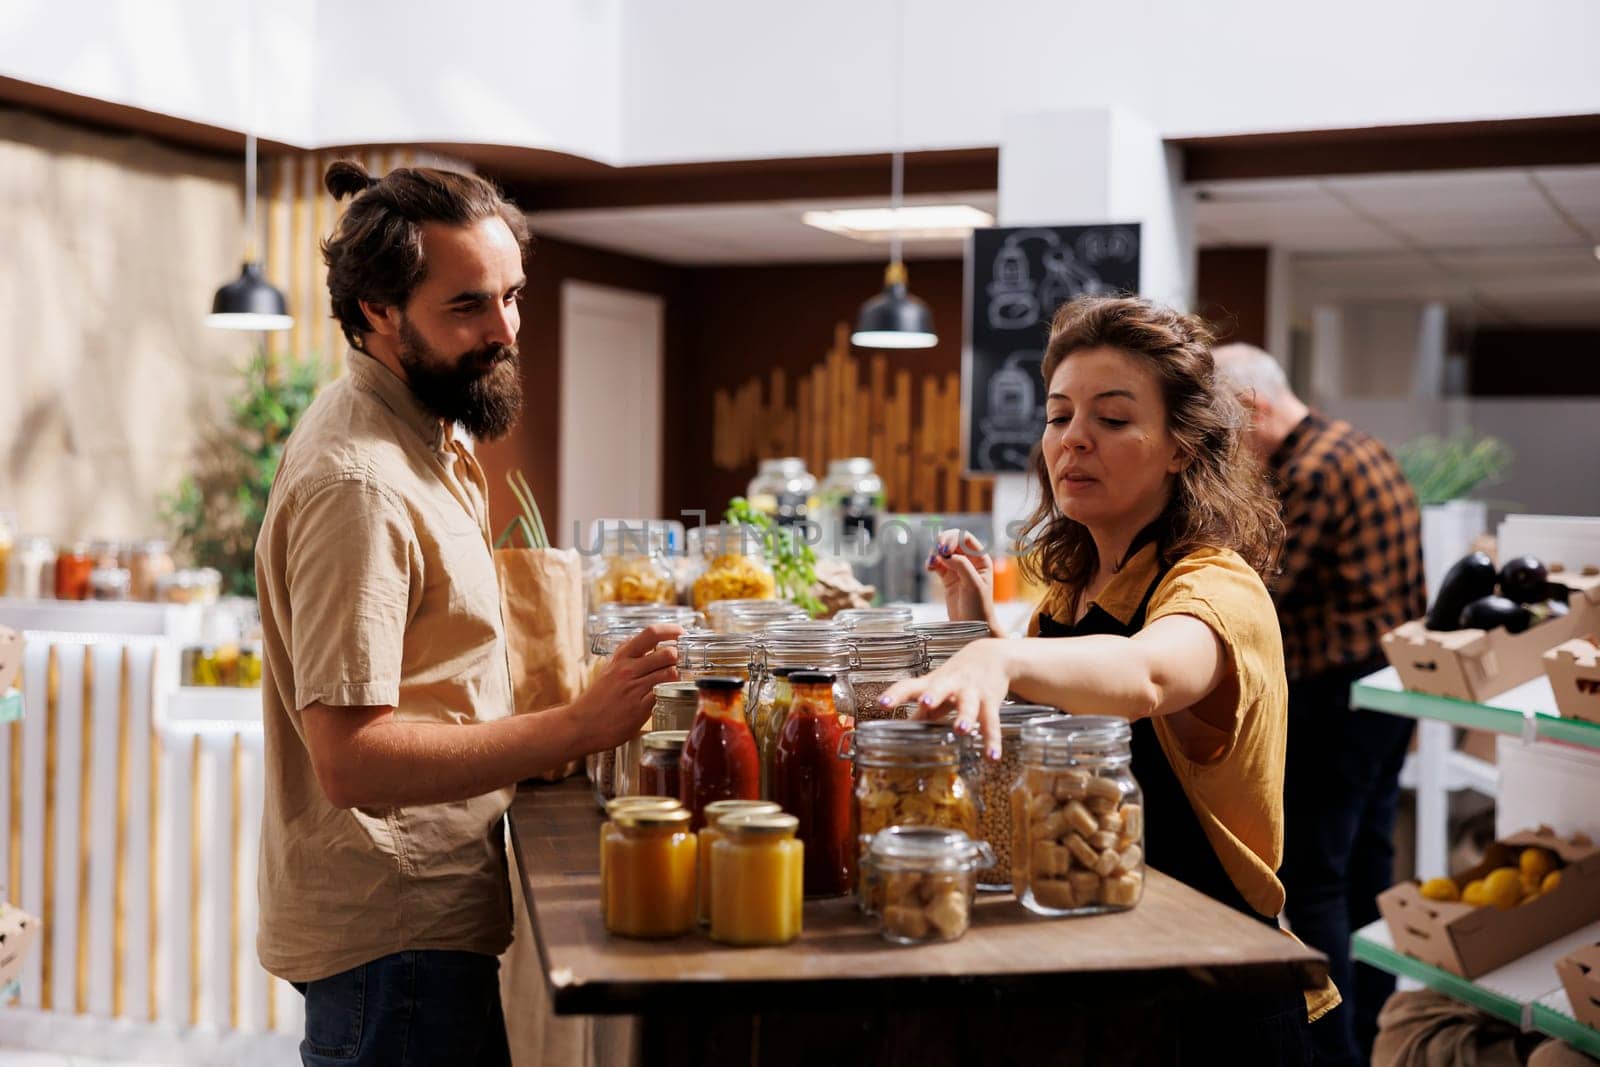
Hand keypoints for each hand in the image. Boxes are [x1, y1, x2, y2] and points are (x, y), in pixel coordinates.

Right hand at [572, 623, 681, 750]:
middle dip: (678, 657)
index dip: (670, 630)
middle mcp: (628, 670)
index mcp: (621, 657)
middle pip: (667, 653)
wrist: (582, 725)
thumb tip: (648, 642)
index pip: (650, 633)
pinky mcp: (640, 708)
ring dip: (677, 675)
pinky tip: (668, 693)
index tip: (680, 632)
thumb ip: (627, 655)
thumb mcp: (609, 669)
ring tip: (674, 679)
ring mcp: (634, 689)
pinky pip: (664, 694)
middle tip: (680, 662)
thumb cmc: (597, 698)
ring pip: (670, 673)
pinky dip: (670, 692)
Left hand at [876, 639, 1010, 759]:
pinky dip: (992, 740)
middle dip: (934, 694)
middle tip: (925, 703)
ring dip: (965, 716)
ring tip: (961, 730)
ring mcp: (972, 692)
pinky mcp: (991, 701)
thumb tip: (903, 729)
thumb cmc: (957, 676)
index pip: (910, 686)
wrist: (992, 655)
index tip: (882, 704)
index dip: (895, 694)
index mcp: (933, 682)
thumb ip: (923, 711)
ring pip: (969, 704)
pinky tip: (992, 757)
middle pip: (941, 687)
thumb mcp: (937, 688)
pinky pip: (991, 722)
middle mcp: (952, 684)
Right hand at [928, 529, 996, 629]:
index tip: (943, 549)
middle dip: (941, 543)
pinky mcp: (947, 578)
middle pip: (952, 541)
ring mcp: (957, 569)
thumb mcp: (973, 585)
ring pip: (942, 551)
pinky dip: (931, 562)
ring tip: (931, 564)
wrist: (972, 627)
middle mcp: (970, 561)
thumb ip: (961, 566)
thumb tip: (945, 553)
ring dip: (934, 553)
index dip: (952, 538)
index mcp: (981, 559)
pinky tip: (930, 568)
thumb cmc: (979, 607)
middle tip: (934, 552)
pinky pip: (937, 563)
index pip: (965, 538)